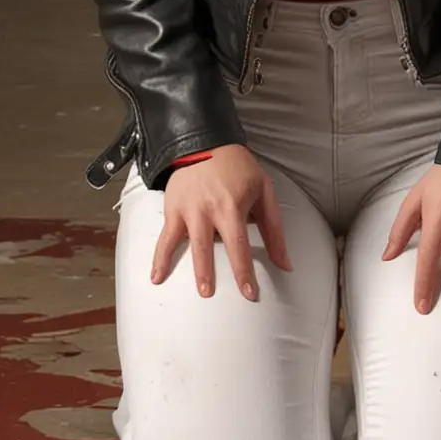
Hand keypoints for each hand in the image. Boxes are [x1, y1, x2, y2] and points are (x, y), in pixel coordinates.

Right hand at [150, 143, 291, 300]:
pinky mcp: (173, 209)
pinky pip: (165, 237)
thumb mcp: (264, 191)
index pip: (238, 245)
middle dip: (210, 273)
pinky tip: (156, 277)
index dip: (243, 271)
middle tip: (212, 296)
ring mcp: (189, 210)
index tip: (249, 293)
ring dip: (192, 268)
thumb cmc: (240, 169)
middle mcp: (208, 209)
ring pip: (189, 243)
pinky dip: (159, 257)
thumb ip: (274, 229)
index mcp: (232, 206)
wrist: (206, 143)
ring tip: (199, 291)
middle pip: (209, 248)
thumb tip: (285, 263)